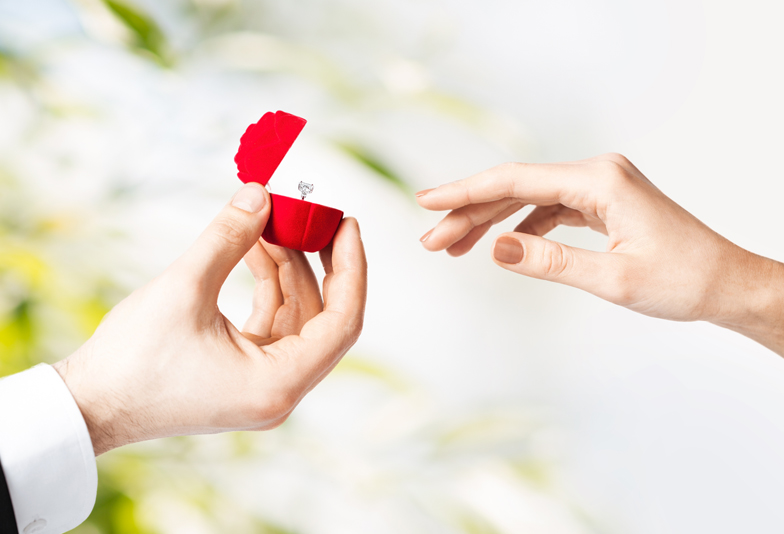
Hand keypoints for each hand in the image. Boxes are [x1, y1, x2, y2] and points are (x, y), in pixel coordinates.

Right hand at [54, 183, 366, 454]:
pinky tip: (254, 248)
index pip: (342, 322)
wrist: (90, 404)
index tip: (346, 225)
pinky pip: (270, 322)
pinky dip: (267, 286)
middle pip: (322, 317)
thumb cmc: (132, 360)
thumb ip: (229, 237)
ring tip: (269, 221)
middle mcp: (279, 390)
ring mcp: (262, 383)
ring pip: (295, 316)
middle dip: (319, 263)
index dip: (351, 269)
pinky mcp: (244, 373)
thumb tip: (261, 193)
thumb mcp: (185, 288)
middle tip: (315, 216)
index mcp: (278, 384)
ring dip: (287, 268)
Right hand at [417, 153, 783, 354]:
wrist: (726, 284)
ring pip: (528, 198)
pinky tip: (500, 244)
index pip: (516, 182)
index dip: (466, 192)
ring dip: (490, 221)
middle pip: (516, 188)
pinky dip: (520, 226)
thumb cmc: (683, 280)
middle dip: (470, 214)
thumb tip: (496, 248)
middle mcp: (597, 174)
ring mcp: (600, 187)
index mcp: (600, 180)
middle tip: (431, 241)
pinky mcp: (602, 203)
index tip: (428, 201)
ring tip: (453, 246)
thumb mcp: (612, 279)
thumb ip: (550, 261)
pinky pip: (548, 209)